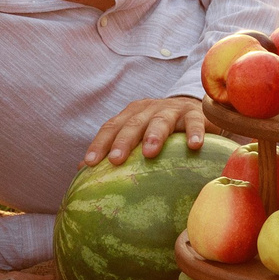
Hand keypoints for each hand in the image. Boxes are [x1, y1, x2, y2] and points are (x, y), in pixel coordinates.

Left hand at [86, 96, 205, 167]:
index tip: (90, 163)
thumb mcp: (139, 137)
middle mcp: (149, 109)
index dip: (100, 143)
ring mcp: (172, 110)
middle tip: (115, 160)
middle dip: (123, 141)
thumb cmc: (162, 132)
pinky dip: (193, 132)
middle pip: (133, 124)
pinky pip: (194, 122)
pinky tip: (194, 146)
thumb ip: (116, 151)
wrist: (196, 112)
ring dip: (154, 135)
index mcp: (132, 115)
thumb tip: (82, 170)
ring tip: (149, 152)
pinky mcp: (195, 113)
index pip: (112, 127)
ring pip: (160, 120)